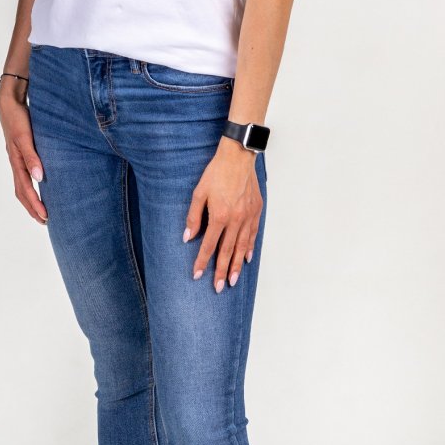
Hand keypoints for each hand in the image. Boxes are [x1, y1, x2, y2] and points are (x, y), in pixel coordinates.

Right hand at [0, 81, 47, 223]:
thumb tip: (39, 178)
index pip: (25, 190)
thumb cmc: (17, 118)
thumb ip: (31, 157)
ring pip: (22, 184)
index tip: (45, 217)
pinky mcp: (21, 150)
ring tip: (41, 208)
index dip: (35, 205)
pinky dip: (30, 185)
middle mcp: (16, 162)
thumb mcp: (25, 137)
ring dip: (30, 198)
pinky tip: (39, 184)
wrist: (9, 101)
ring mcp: (17, 157)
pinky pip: (24, 174)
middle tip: (45, 220)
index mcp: (16, 161)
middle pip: (22, 191)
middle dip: (32, 207)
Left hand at [184, 138, 261, 290]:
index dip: (202, 261)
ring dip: (237, 265)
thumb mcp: (199, 192)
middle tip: (218, 287)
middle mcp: (235, 220)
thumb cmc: (216, 172)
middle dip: (222, 271)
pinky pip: (253, 234)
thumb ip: (194, 216)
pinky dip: (249, 248)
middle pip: (227, 251)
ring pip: (242, 247)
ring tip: (233, 280)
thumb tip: (188, 236)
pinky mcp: (256, 211)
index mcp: (219, 216)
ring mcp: (248, 216)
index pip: (209, 245)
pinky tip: (247, 258)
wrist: (237, 157)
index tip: (198, 275)